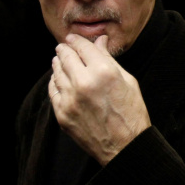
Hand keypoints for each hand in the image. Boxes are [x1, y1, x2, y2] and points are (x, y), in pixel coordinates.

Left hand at [49, 34, 150, 165]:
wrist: (125, 146)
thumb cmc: (131, 113)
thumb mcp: (127, 80)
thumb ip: (109, 59)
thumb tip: (99, 41)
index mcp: (103, 72)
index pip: (83, 47)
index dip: (77, 40)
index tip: (73, 38)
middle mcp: (84, 83)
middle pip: (66, 57)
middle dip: (64, 49)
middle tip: (64, 46)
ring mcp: (70, 100)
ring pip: (57, 72)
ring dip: (58, 63)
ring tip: (60, 60)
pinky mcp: (62, 114)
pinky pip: (53, 91)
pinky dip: (55, 82)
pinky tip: (59, 79)